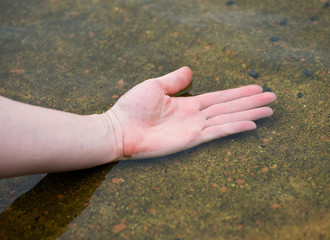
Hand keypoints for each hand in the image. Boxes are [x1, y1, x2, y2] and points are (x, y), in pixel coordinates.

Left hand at [106, 67, 275, 158]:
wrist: (120, 129)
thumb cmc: (132, 108)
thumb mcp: (155, 86)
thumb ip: (174, 80)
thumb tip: (190, 71)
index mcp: (188, 104)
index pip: (219, 97)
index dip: (238, 93)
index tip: (256, 88)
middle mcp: (195, 116)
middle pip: (229, 107)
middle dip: (251, 102)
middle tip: (272, 98)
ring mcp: (195, 129)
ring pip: (228, 118)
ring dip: (249, 113)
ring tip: (269, 109)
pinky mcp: (191, 140)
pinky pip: (217, 132)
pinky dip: (235, 127)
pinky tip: (251, 124)